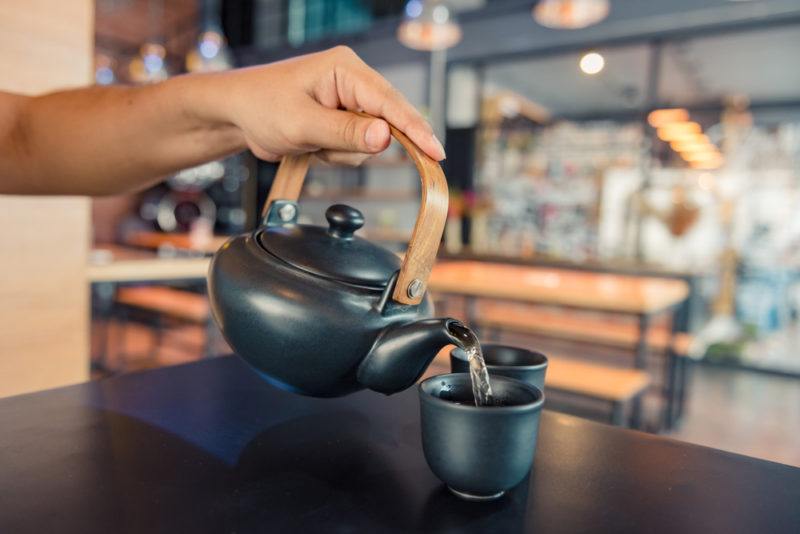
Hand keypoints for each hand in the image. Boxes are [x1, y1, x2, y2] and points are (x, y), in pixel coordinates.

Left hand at [214, 46, 444, 164]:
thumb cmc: (262, 107)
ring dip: (342, 153)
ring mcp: (350, 102)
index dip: (414, 129)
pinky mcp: (344, 120)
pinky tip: (314, 146)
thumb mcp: (302, 123)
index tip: (435, 152)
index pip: (390, 101)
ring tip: (311, 142)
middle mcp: (353, 81)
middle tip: (325, 145)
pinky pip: (356, 148)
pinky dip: (336, 155)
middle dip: (356, 143)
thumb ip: (345, 132)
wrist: (238, 115)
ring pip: (370, 143)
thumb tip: (386, 138)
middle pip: (385, 124)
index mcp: (346, 69)